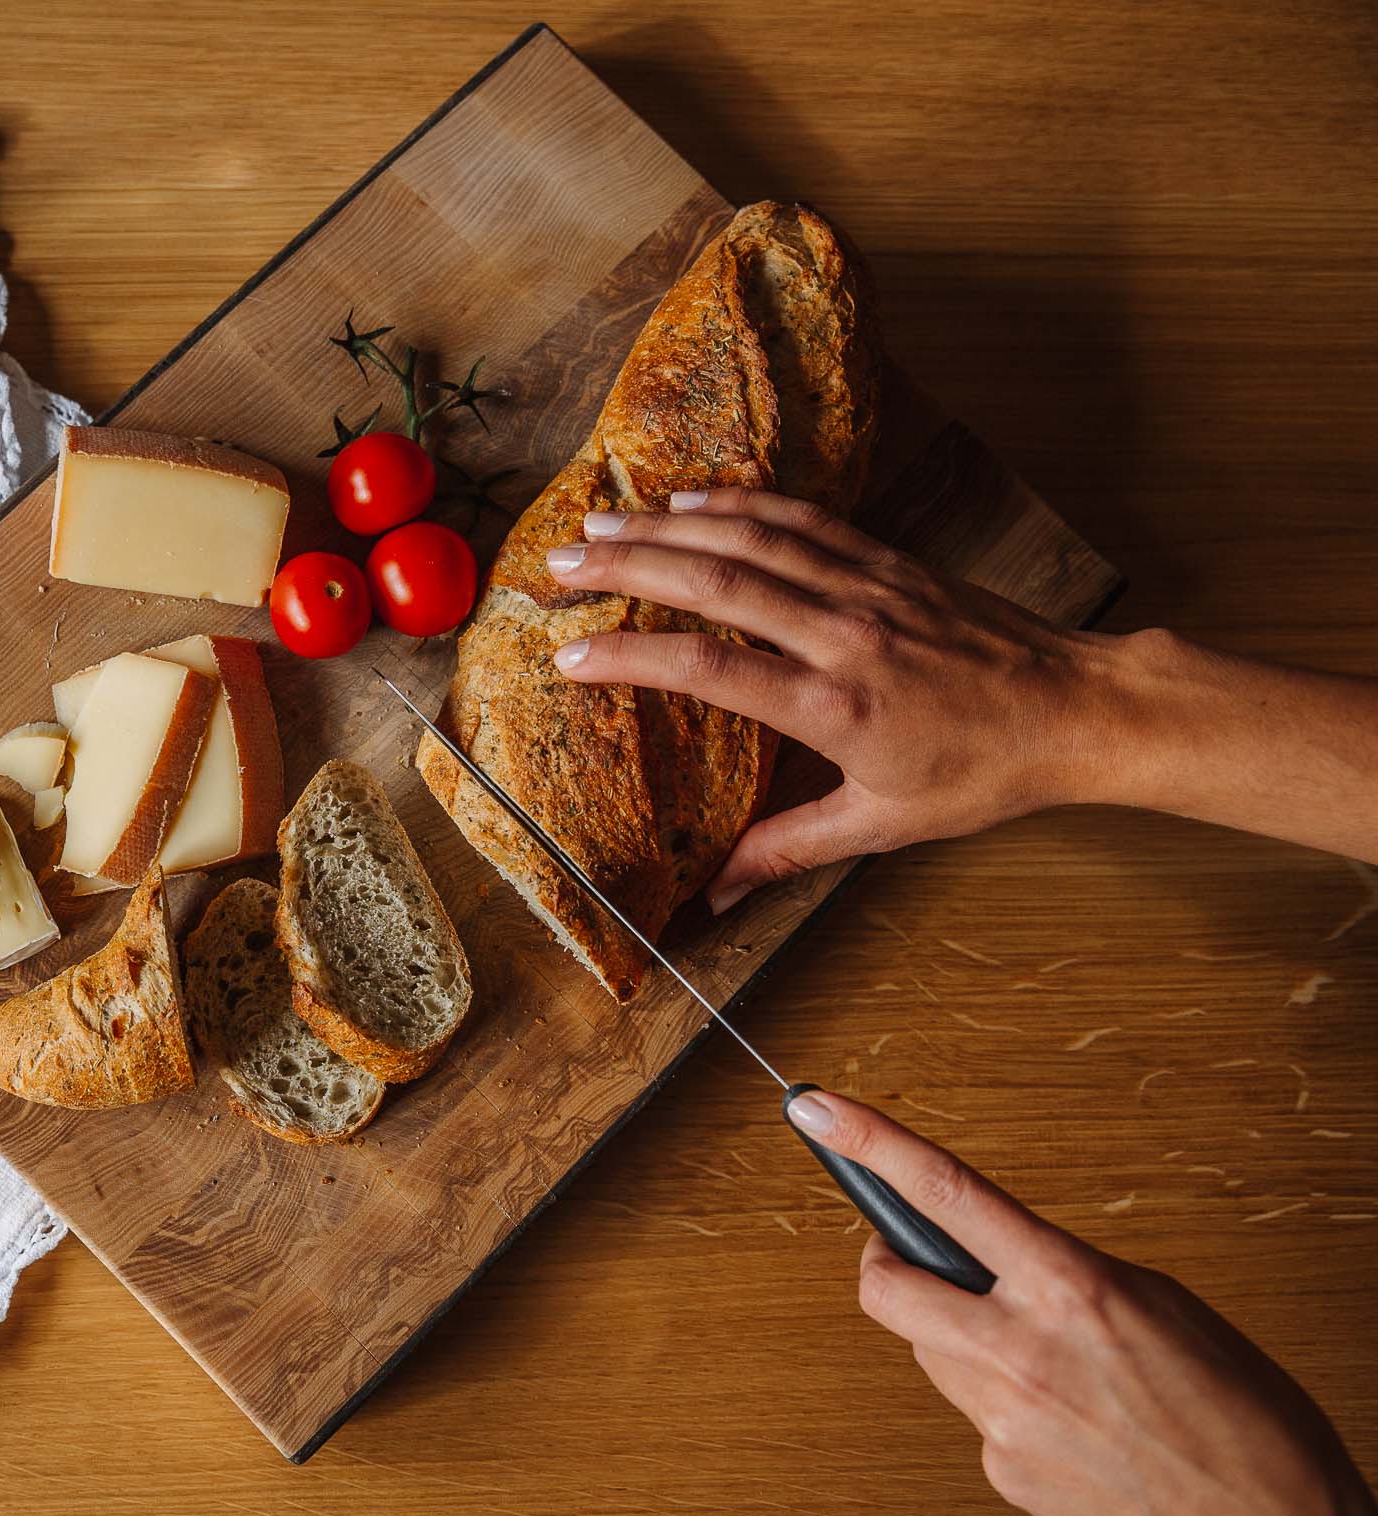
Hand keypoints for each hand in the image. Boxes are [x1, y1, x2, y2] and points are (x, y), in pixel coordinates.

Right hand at [545, 487, 1131, 910]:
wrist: (1078, 710)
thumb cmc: (983, 773)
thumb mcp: (882, 824)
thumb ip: (786, 849)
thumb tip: (713, 893)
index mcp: (838, 708)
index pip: (712, 670)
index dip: (634, 658)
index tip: (571, 657)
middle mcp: (845, 636)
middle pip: (718, 583)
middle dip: (628, 567)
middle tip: (559, 565)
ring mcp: (867, 589)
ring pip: (752, 539)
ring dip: (667, 526)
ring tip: (599, 524)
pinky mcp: (887, 562)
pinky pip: (802, 521)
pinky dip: (739, 504)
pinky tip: (689, 500)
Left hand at [786, 1088, 1377, 1515]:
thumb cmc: (1245, 1422)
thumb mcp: (1163, 1306)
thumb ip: (1065, 1273)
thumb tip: (1001, 1258)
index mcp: (1072, 1287)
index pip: (948, 1192)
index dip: (872, 1143)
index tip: (819, 1109)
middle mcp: (1022, 1350)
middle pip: (885, 1286)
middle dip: (884, 1264)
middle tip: (911, 1258)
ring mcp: (1004, 1417)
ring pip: (929, 1353)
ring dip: (960, 1340)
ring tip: (1043, 1362)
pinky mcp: (1002, 1471)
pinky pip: (974, 1413)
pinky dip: (1006, 1405)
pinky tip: (1068, 1422)